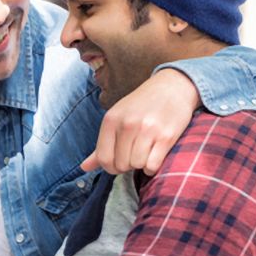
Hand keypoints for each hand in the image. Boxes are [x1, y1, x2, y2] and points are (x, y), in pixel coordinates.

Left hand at [82, 68, 200, 175]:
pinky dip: (153, 167)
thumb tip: (84, 167)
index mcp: (111, 120)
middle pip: (121, 164)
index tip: (119, 162)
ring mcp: (147, 130)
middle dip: (128, 165)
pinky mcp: (166, 136)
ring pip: (137, 165)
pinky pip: (153, 165)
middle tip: (135, 154)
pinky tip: (155, 157)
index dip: (111, 167)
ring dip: (141, 165)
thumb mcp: (116, 118)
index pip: (103, 158)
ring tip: (145, 153)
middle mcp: (127, 124)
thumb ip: (101, 145)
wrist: (171, 88)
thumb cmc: (141, 106)